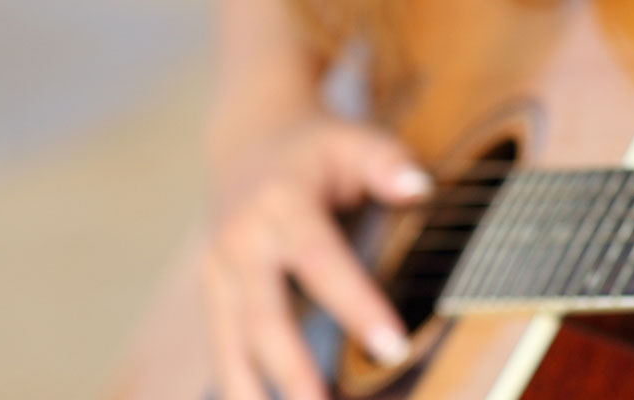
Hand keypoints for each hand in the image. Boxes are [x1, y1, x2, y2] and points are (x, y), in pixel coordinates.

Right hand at [199, 116, 427, 399]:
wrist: (248, 138)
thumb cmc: (317, 148)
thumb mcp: (355, 141)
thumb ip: (388, 163)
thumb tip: (420, 188)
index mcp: (281, 204)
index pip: (322, 262)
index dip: (357, 306)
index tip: (393, 349)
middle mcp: (241, 240)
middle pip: (265, 316)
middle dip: (295, 371)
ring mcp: (219, 270)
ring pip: (231, 343)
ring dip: (255, 394)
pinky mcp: (213, 294)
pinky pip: (223, 349)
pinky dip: (239, 388)